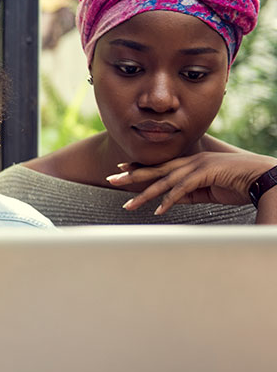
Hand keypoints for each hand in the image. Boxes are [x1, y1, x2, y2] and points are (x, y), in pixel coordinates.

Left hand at [105, 152, 276, 214]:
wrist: (261, 178)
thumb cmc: (236, 184)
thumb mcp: (206, 190)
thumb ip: (187, 193)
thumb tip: (168, 200)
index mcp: (190, 163)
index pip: (159, 165)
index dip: (139, 167)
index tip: (121, 169)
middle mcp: (190, 162)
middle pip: (155, 169)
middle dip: (132, 175)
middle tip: (111, 178)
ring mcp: (198, 166)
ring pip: (164, 180)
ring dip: (145, 194)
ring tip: (129, 205)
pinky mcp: (206, 174)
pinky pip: (183, 189)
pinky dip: (170, 200)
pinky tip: (159, 210)